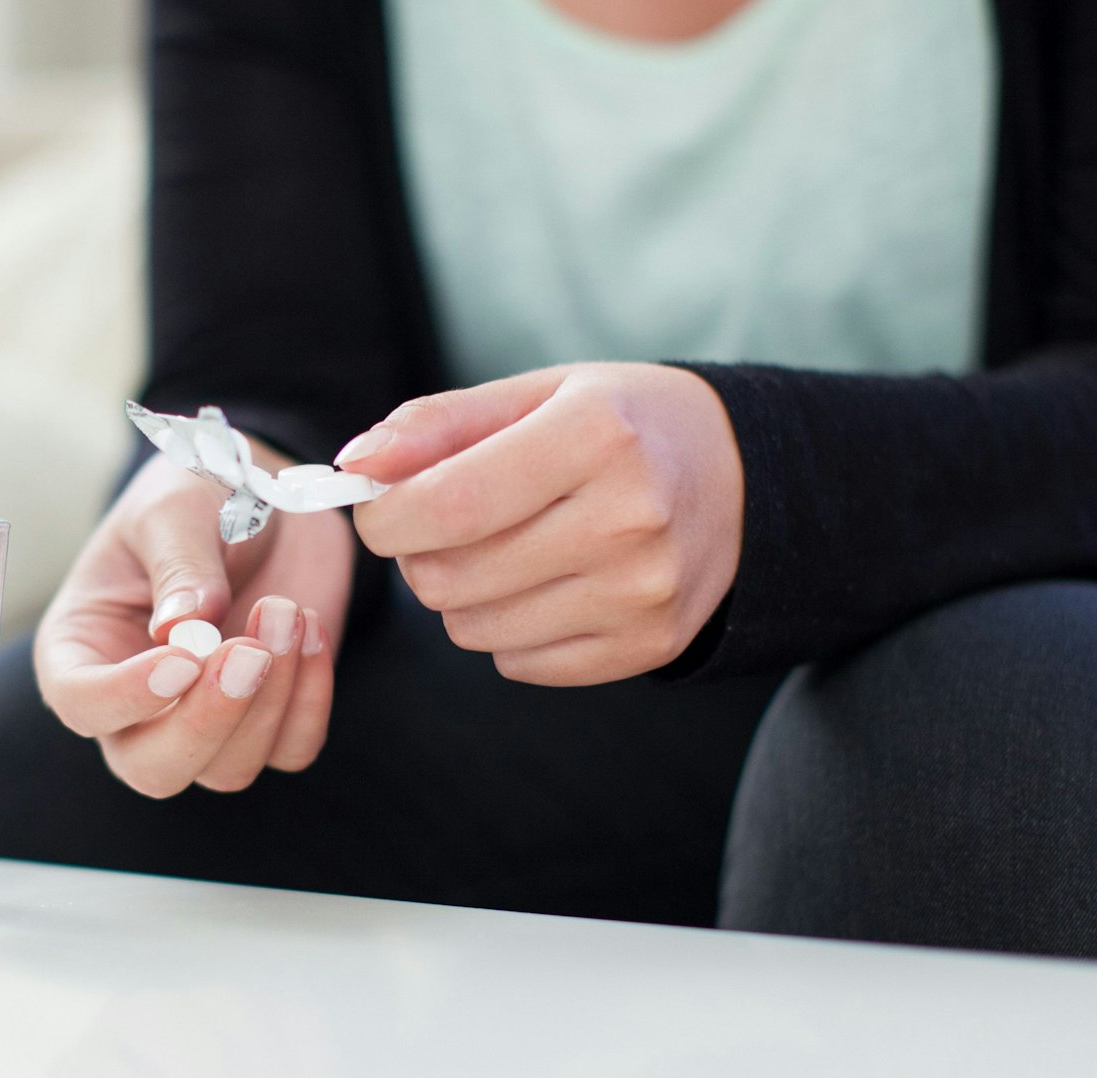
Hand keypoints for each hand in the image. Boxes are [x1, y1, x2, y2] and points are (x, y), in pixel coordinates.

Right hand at [35, 440, 353, 796]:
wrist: (269, 495)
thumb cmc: (197, 498)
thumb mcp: (174, 511)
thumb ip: (177, 566)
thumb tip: (184, 625)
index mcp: (83, 650)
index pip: (82, 705)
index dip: (126, 697)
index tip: (181, 658)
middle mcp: (137, 703)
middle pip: (153, 768)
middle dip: (206, 724)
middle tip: (249, 652)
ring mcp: (204, 718)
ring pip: (228, 769)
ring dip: (269, 702)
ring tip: (286, 610)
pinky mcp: (271, 717)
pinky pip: (291, 748)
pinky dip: (310, 701)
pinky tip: (309, 629)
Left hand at [341, 363, 741, 685]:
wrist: (742, 476)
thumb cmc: (620, 424)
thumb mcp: (539, 393)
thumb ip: (439, 424)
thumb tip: (354, 465)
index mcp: (596, 435)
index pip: (449, 504)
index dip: (386, 517)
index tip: (378, 507)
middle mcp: (630, 518)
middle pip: (451, 576)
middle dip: (419, 554)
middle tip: (443, 525)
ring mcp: (644, 591)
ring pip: (475, 629)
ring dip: (461, 595)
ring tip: (503, 549)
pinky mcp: (651, 644)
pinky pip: (520, 664)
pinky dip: (508, 630)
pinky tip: (546, 583)